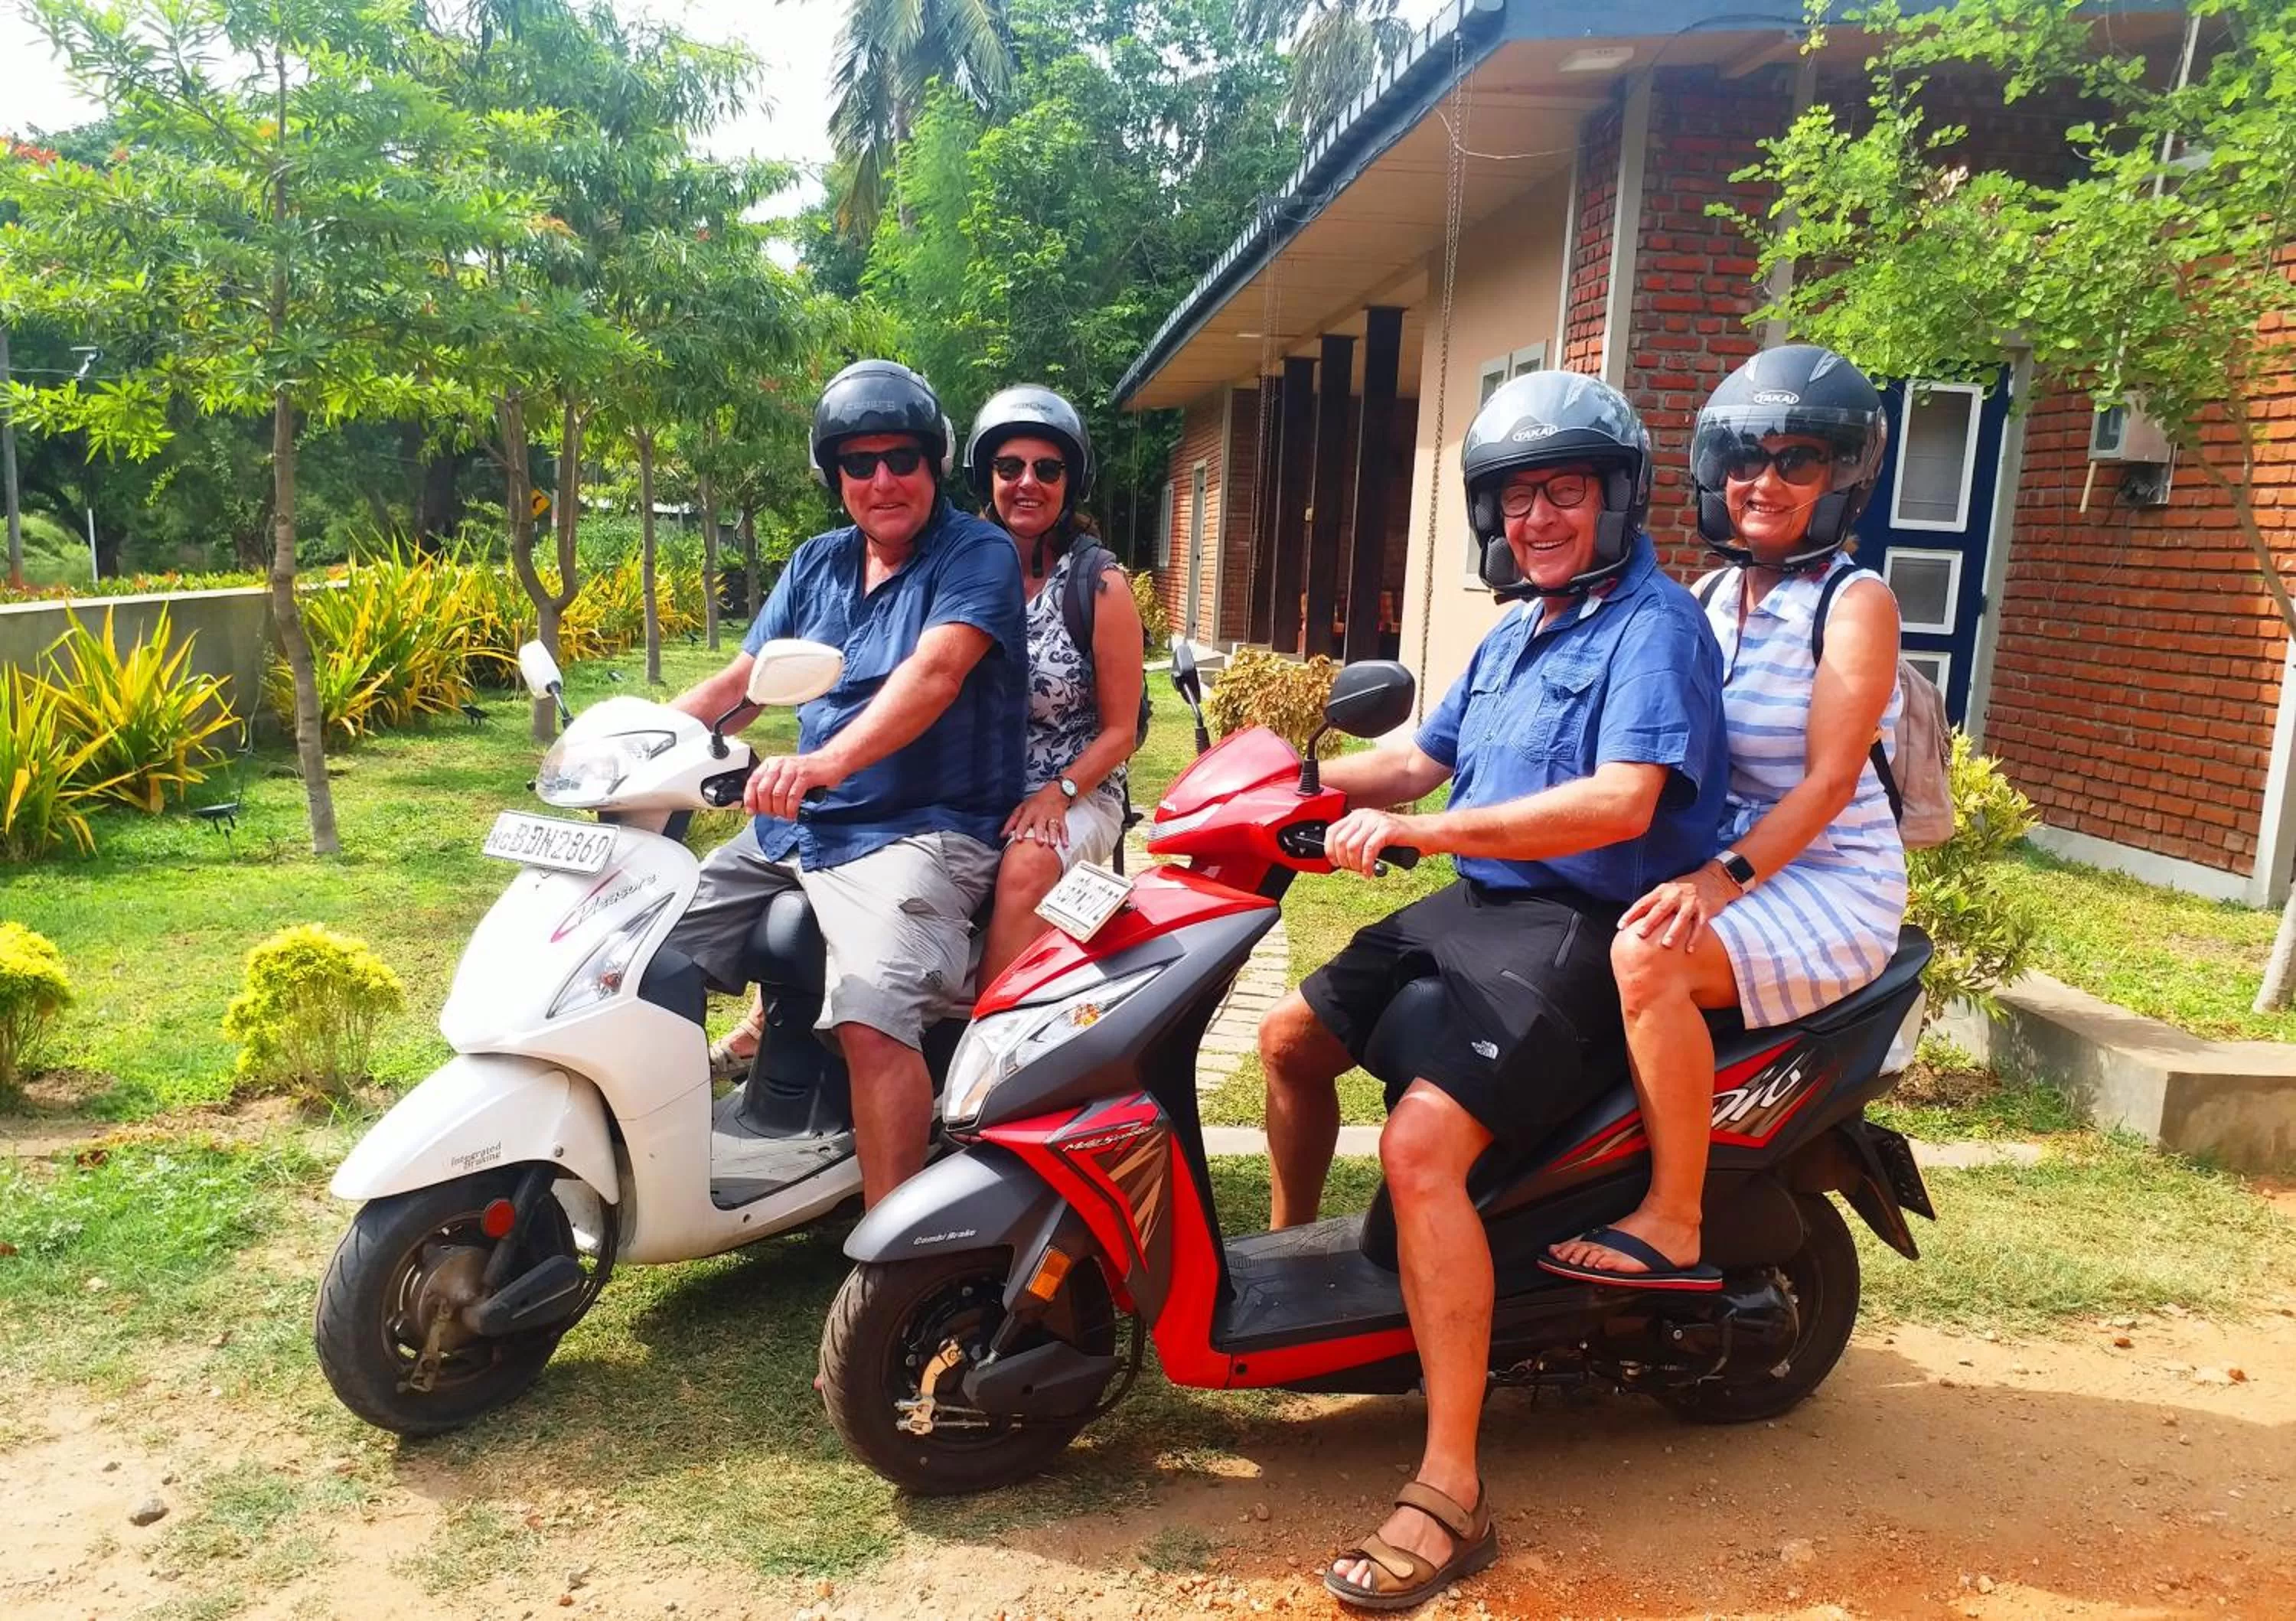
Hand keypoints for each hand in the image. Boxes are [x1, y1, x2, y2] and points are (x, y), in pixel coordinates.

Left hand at [744, 751, 846, 820]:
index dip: (750, 799)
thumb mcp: (785, 777)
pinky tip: (793, 813)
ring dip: (780, 810)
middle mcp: (779, 764)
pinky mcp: (805, 775)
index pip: (753, 782)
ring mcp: (792, 769)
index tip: (752, 811)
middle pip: (763, 791)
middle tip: (774, 815)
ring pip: (777, 795)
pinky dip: (791, 809)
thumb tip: (755, 808)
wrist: (830, 761)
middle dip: (766, 808)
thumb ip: (771, 789)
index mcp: (771, 764)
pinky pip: (792, 796)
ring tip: (786, 815)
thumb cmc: (807, 773)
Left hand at [1001, 784, 1071, 849]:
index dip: (1020, 830)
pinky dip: (1065, 837)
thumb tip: (1002, 835)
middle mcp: (1041, 815)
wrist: (1055, 792)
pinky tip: (1065, 844)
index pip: (1024, 822)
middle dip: (1040, 833)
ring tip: (1053, 844)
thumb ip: (1012, 822)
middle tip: (1039, 842)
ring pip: (1053, 827)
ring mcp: (1052, 817)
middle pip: (1040, 825)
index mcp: (1030, 812)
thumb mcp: (1022, 808)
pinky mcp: (1061, 820)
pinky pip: (1063, 828)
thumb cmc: (1036, 802)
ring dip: (1053, 836)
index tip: (1018, 839)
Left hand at [1325, 808, 1416, 876]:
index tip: (1335, 864)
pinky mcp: (1388, 829)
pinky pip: (1369, 850)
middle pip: (1340, 841)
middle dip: (1343, 861)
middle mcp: (1365, 815)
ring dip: (1355, 865)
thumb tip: (1337, 858)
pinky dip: (1366, 865)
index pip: (1331, 832)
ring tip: (1363, 870)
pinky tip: (1370, 871)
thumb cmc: (1400, 839)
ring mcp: (1376, 821)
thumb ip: (1355, 842)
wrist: (1426, 833)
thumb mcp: (1372, 837)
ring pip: (1352, 847)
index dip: (1330, 851)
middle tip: (1353, 869)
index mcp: (1358, 816)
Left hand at [1619, 861, 1740, 949]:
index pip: (1643, 903)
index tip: (1621, 926)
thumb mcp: (1667, 890)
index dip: (1631, 914)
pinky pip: (1700, 925)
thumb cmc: (1685, 888)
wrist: (1714, 879)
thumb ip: (1653, 902)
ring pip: (1681, 918)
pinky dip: (1695, 938)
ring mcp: (1691, 902)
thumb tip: (1634, 920)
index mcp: (1662, 891)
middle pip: (1660, 909)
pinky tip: (1689, 950)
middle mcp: (1675, 895)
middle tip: (1640, 935)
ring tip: (1666, 945)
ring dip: (1674, 932)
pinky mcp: (1705, 909)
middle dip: (1650, 922)